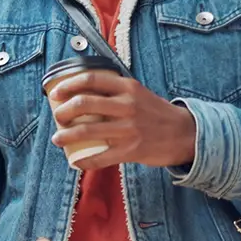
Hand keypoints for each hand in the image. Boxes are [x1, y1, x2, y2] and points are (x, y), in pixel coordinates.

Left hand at [48, 70, 196, 169]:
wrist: (185, 134)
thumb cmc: (156, 113)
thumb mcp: (138, 92)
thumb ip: (114, 90)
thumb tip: (81, 92)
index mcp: (127, 87)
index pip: (91, 79)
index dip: (68, 85)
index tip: (55, 93)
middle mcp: (127, 105)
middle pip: (84, 103)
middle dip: (63, 111)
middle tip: (57, 117)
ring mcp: (129, 128)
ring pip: (87, 130)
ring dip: (66, 136)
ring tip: (57, 139)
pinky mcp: (131, 150)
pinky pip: (100, 157)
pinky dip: (83, 161)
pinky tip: (75, 162)